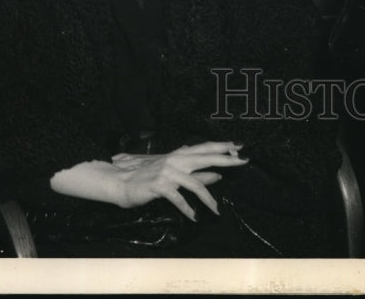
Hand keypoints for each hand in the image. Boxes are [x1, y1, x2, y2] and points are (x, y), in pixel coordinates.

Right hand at [112, 141, 247, 220]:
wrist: (120, 181)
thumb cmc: (146, 177)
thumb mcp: (173, 172)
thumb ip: (196, 173)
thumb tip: (218, 174)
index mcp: (179, 155)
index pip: (205, 148)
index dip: (222, 146)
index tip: (239, 147)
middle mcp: (176, 160)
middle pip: (206, 158)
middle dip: (226, 159)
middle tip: (243, 161)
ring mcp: (168, 172)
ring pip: (195, 184)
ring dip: (208, 199)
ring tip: (216, 211)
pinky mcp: (160, 186)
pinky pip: (178, 199)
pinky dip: (187, 209)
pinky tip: (194, 217)